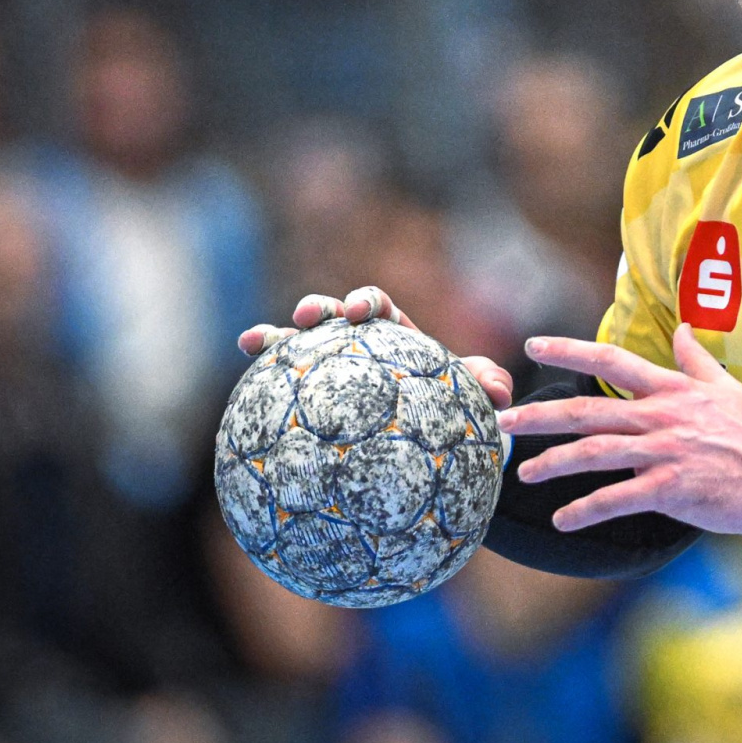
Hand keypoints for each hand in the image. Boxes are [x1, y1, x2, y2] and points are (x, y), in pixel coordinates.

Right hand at [237, 285, 513, 409]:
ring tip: (252, 340)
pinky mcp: (316, 400)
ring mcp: (335, 371)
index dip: (368, 301)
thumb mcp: (478, 396)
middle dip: (319, 308)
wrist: (438, 440)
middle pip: (334, 315)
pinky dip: (263, 385)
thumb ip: (491, 385)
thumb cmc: (456, 407)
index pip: (380, 307)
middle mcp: (361, 347)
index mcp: (396, 336)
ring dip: (274, 338)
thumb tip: (500, 391)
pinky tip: (242, 397)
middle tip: (308, 317)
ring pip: (299, 346)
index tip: (364, 311)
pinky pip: (286, 390)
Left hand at [499, 323, 741, 536]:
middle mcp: (662, 417)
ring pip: (595, 453)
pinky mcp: (672, 489)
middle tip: (505, 419)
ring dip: (554, 463)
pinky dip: (586, 509)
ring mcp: (665, 453)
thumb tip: (683, 329)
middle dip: (541, 414)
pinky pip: (618, 499)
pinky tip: (563, 519)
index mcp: (673, 390)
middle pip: (589, 410)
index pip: (612, 360)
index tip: (534, 345)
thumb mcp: (729, 388)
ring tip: (524, 472)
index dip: (570, 350)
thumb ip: (697, 361)